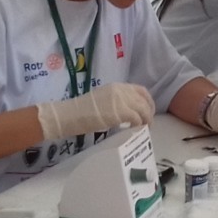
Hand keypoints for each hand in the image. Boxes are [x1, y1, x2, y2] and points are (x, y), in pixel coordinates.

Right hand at [37, 83, 154, 140]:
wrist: (69, 114)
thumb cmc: (80, 110)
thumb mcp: (101, 99)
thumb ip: (115, 101)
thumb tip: (127, 111)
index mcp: (117, 86)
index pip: (140, 90)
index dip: (148, 101)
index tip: (148, 111)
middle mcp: (121, 90)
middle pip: (144, 100)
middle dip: (149, 113)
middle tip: (148, 123)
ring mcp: (121, 100)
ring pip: (143, 109)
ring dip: (146, 120)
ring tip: (143, 129)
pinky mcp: (119, 112)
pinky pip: (137, 119)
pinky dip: (139, 125)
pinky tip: (135, 130)